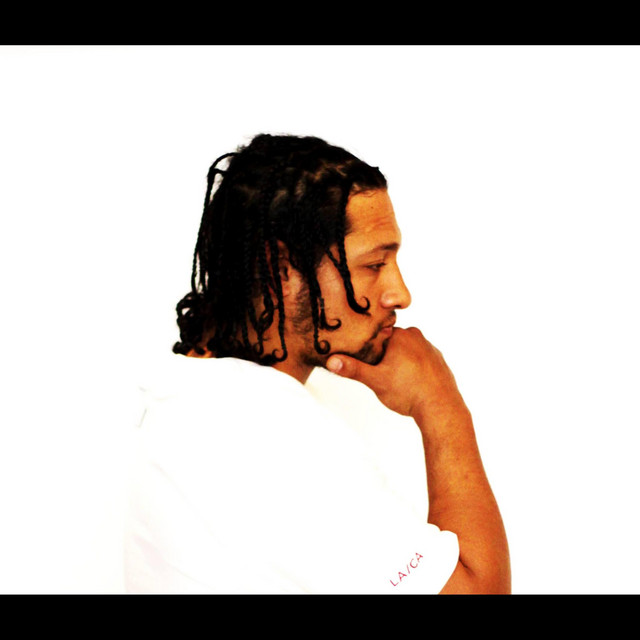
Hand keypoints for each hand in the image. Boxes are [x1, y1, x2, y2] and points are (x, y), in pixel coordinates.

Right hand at [326, 327, 468, 426]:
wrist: (441, 408)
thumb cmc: (408, 392)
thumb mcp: (376, 381)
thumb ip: (353, 369)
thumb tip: (331, 360)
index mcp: (400, 335)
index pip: (377, 336)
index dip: (370, 349)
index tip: (367, 362)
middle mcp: (417, 337)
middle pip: (392, 342)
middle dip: (384, 356)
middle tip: (380, 375)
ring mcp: (430, 349)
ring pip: (407, 352)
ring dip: (400, 363)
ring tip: (397, 382)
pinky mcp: (439, 362)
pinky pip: (421, 361)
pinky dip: (414, 370)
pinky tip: (411, 385)